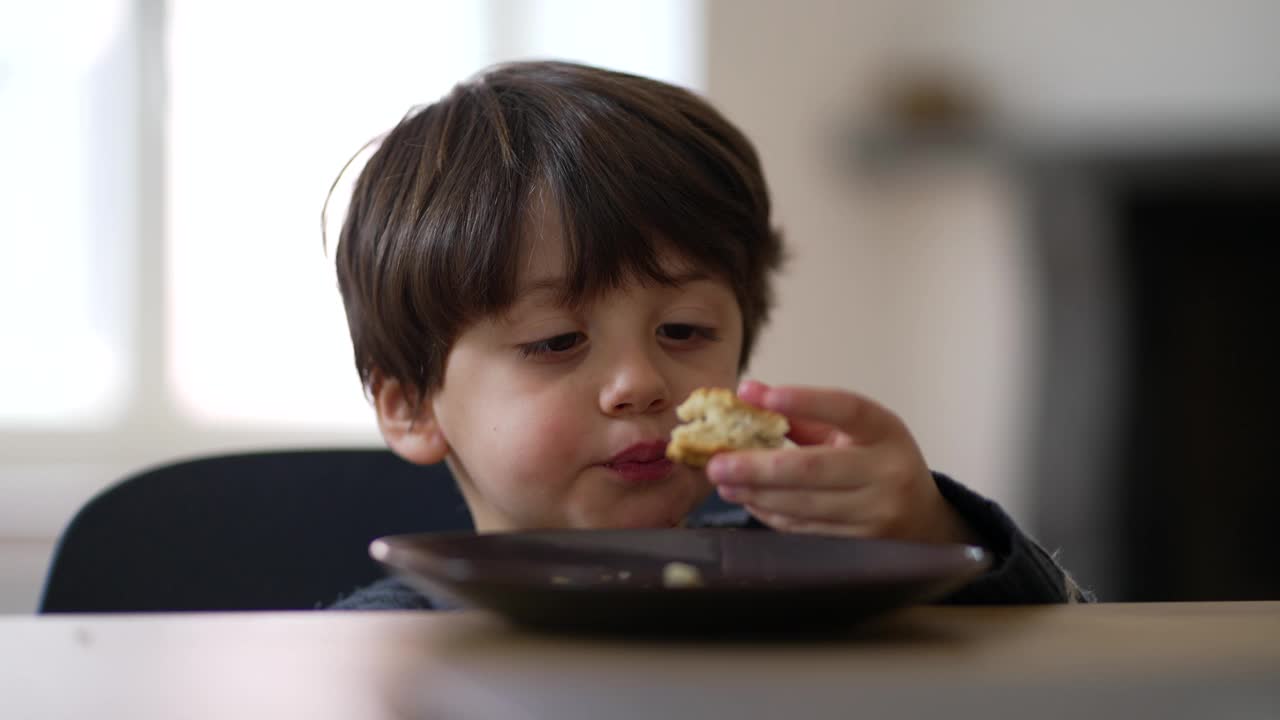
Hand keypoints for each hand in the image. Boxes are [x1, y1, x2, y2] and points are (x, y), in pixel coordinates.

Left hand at [706, 379, 978, 544]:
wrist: (923, 520)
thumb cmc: (877, 461)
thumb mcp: (854, 431)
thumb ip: (803, 412)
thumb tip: (748, 391)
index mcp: (885, 431)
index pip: (847, 409)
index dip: (805, 401)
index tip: (762, 395)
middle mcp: (886, 472)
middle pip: (813, 468)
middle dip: (758, 467)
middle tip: (716, 463)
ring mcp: (875, 513)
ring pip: (803, 505)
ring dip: (756, 494)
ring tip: (723, 482)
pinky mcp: (860, 544)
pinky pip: (804, 529)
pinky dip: (770, 514)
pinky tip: (748, 500)